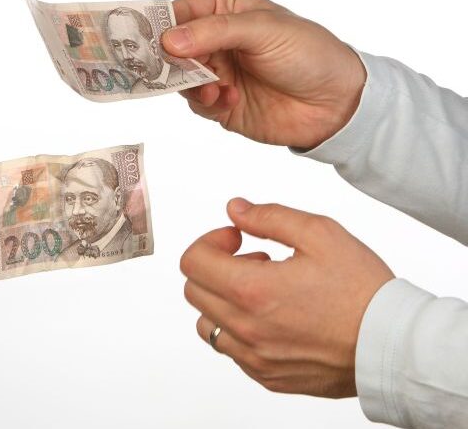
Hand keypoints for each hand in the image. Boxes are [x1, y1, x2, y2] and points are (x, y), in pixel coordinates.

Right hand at [163, 0, 365, 148]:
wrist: (336, 103)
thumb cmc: (309, 53)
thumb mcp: (262, 30)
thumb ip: (215, 32)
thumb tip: (170, 40)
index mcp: (225, 9)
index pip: (180, 12)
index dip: (161, 25)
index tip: (148, 41)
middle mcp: (216, 39)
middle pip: (172, 49)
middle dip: (172, 61)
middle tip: (176, 71)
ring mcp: (217, 72)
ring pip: (180, 79)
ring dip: (193, 85)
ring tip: (216, 89)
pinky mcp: (220, 103)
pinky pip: (196, 104)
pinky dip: (208, 103)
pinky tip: (231, 100)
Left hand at [180, 199, 393, 397]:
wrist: (392, 345)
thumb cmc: (362, 290)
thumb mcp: (320, 234)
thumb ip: (269, 217)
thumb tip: (235, 210)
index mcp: (252, 290)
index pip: (192, 262)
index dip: (210, 240)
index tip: (236, 238)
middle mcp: (245, 328)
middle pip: (194, 290)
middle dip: (217, 267)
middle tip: (256, 261)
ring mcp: (254, 356)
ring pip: (207, 323)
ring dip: (223, 300)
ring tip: (264, 291)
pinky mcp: (266, 375)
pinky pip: (231, 350)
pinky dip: (239, 328)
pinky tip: (274, 317)